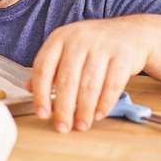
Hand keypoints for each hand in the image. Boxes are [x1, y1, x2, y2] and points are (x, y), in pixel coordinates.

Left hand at [28, 17, 150, 132]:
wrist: (131, 32)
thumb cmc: (95, 45)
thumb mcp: (68, 49)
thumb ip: (50, 68)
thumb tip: (30, 88)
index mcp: (60, 38)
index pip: (43, 68)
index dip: (41, 94)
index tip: (42, 114)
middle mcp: (79, 39)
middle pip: (67, 80)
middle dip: (63, 109)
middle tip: (63, 127)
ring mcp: (102, 46)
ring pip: (89, 84)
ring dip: (84, 110)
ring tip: (81, 125)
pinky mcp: (123, 55)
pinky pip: (112, 84)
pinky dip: (105, 103)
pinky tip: (99, 114)